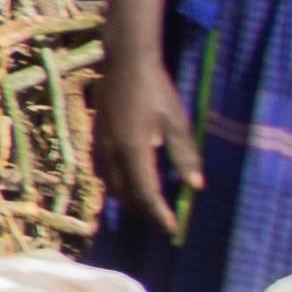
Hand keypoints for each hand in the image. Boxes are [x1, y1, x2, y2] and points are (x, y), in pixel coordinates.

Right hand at [90, 32, 199, 239]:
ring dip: (129, 201)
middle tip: (163, 221)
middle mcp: (113, 152)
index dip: (158, 213)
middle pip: (126, 195)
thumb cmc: (156, 90)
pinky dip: (117, 186)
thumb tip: (195, 187)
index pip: (146, 192)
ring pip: (111, 186)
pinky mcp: (96, 140)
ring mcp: (100, 146)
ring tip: (148, 208)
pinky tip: (129, 185)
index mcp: (134, 149)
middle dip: (144, 212)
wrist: (125, 64)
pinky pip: (103, 173)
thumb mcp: (176, 122)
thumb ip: (185, 156)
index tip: (172, 227)